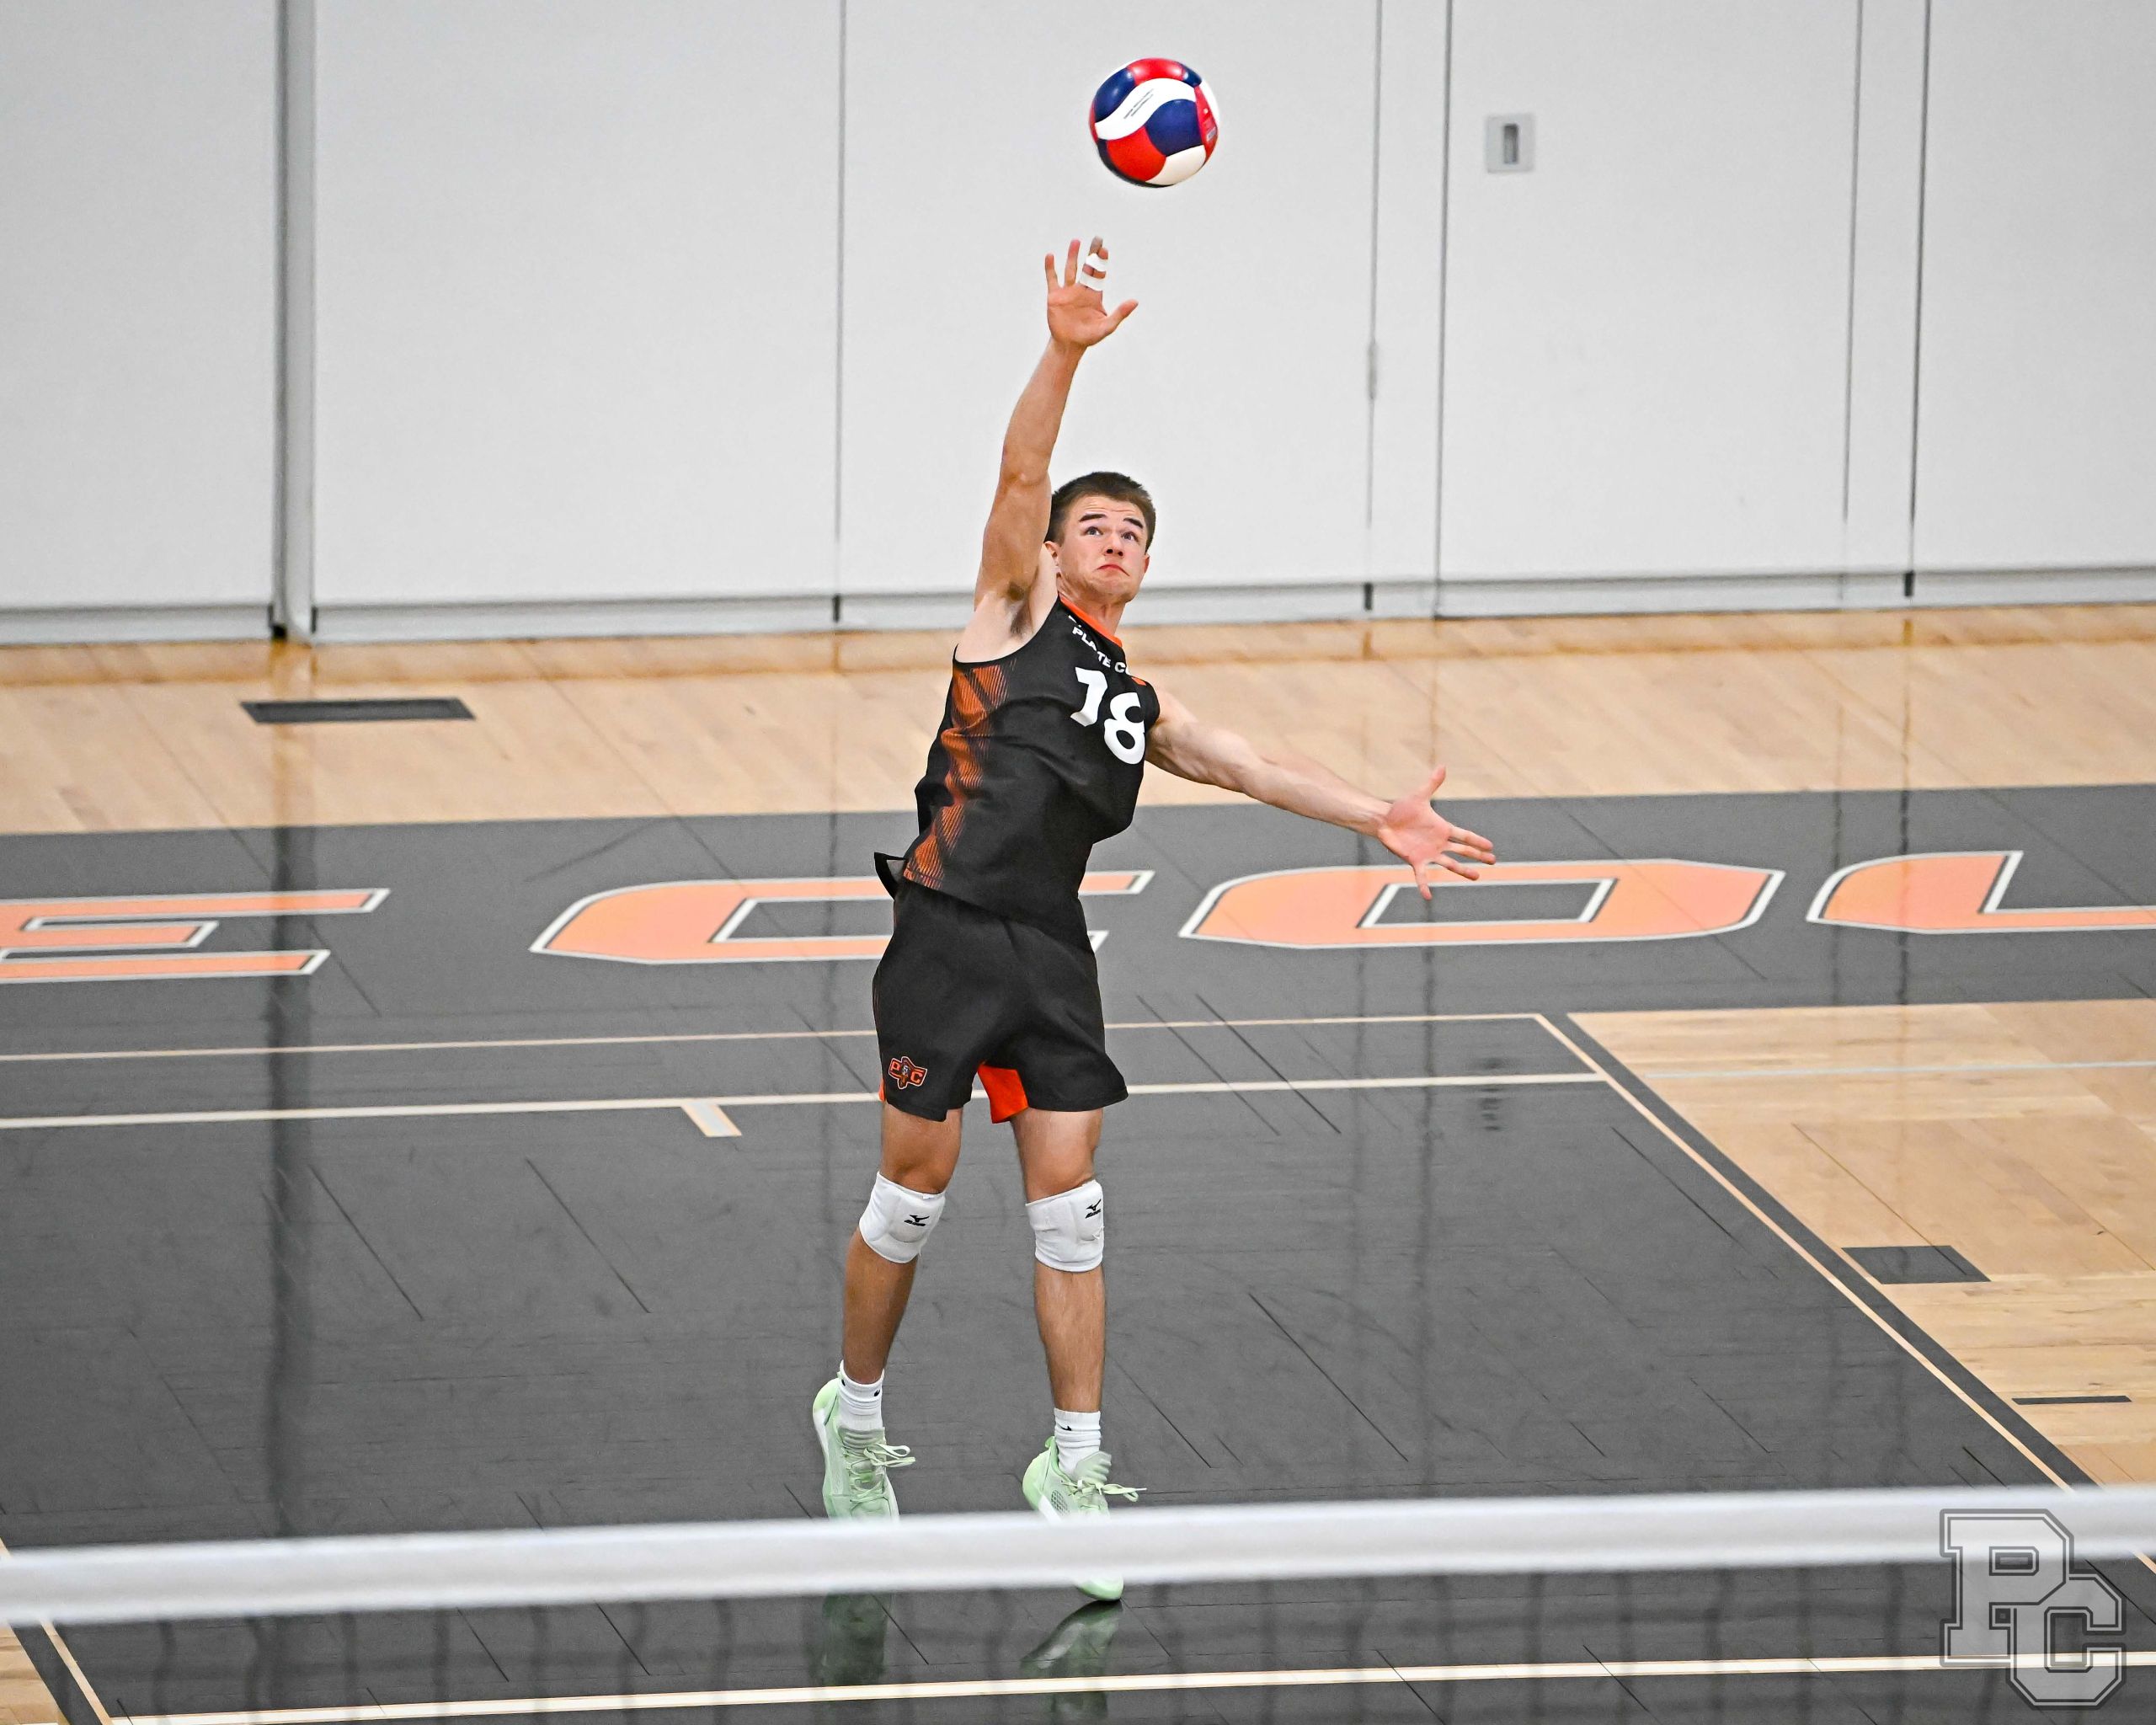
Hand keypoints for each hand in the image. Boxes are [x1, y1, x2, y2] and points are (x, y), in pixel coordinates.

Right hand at [1044, 238, 1137, 348]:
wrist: (1069, 344)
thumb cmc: (1089, 337)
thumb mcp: (1107, 326)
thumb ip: (1120, 314)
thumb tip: (1135, 302)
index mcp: (1094, 294)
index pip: (1099, 274)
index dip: (1101, 261)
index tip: (1104, 249)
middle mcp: (1082, 290)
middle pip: (1087, 267)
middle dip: (1092, 254)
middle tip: (1097, 238)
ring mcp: (1068, 292)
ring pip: (1071, 270)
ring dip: (1073, 256)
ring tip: (1076, 241)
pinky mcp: (1054, 297)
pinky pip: (1052, 279)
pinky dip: (1050, 268)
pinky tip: (1050, 256)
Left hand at [1375, 766, 1496, 897]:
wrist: (1385, 821)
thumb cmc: (1402, 809)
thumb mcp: (1419, 796)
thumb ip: (1432, 784)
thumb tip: (1442, 765)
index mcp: (1443, 828)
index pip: (1465, 836)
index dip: (1478, 841)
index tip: (1491, 846)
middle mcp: (1439, 843)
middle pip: (1463, 851)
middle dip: (1478, 856)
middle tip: (1494, 861)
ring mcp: (1429, 853)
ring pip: (1450, 864)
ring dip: (1463, 870)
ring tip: (1477, 877)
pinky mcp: (1415, 860)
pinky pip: (1422, 876)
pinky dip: (1424, 886)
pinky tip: (1428, 896)